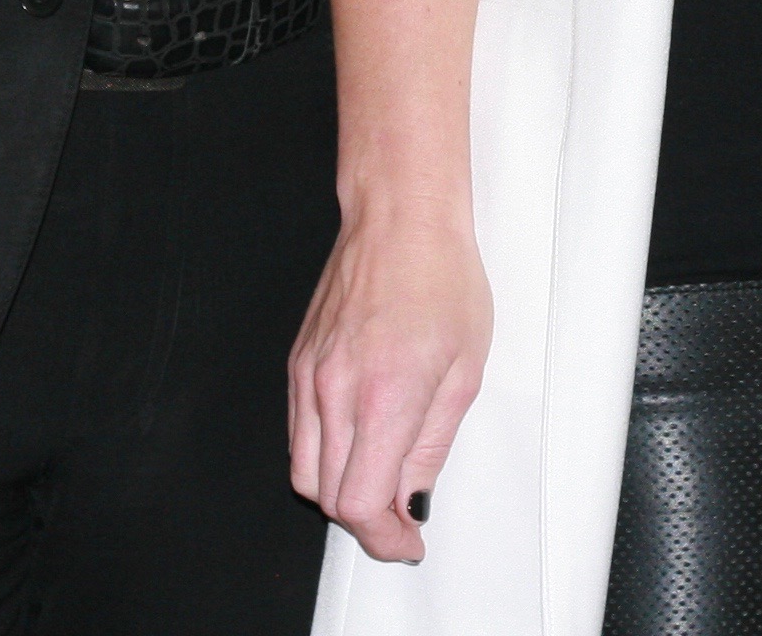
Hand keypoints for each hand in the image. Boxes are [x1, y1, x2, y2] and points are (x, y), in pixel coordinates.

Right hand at [289, 206, 491, 563]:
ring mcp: (308, 377)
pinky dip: (323, 457)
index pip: (359, 503)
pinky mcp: (297, 364)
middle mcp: (334, 391)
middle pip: (327, 497)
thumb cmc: (442, 279)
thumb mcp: (465, 372)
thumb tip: (412, 501)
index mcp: (385, 396)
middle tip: (402, 521)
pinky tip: (359, 445)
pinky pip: (298, 434)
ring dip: (339, 493)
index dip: (383, 537)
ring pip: (304, 471)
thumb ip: (432, 447)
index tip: (407, 541)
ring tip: (381, 485)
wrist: (400, 220)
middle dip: (366, 522)